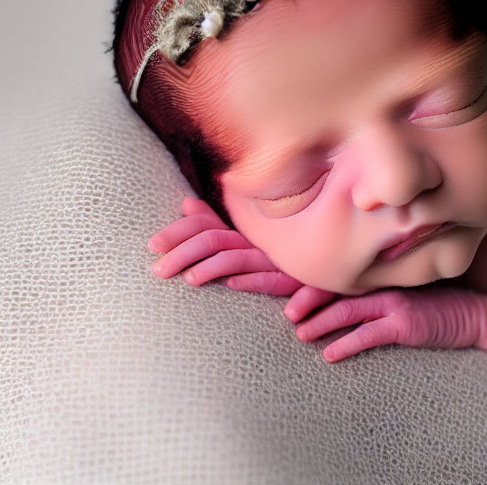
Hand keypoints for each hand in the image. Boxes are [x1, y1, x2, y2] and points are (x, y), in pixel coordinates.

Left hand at [148, 196, 336, 309]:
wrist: (333, 255)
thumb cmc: (288, 250)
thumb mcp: (250, 237)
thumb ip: (217, 221)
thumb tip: (187, 203)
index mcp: (245, 231)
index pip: (206, 226)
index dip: (179, 232)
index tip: (152, 244)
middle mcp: (257, 240)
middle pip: (215, 238)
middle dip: (184, 251)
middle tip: (156, 269)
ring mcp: (274, 257)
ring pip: (238, 258)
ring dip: (213, 267)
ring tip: (190, 279)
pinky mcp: (295, 277)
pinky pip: (273, 279)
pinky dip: (253, 281)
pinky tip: (234, 283)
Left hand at [291, 284, 486, 362]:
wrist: (473, 314)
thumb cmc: (433, 305)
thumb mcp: (399, 292)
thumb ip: (372, 291)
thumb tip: (340, 301)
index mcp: (376, 274)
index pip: (335, 271)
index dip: (308, 278)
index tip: (282, 284)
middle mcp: (381, 283)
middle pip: (334, 286)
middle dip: (305, 297)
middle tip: (284, 311)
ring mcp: (393, 301)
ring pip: (347, 309)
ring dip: (321, 323)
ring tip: (300, 334)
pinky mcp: (405, 324)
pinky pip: (370, 334)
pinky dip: (347, 344)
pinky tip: (330, 356)